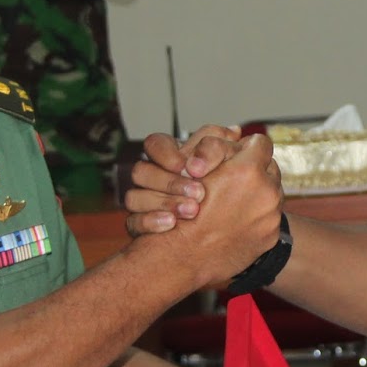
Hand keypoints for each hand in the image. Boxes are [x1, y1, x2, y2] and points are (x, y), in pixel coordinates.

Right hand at [124, 125, 251, 236]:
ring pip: (134, 197)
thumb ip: (225, 148)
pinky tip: (171, 224)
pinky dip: (151, 222)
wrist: (216, 236)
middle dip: (171, 182)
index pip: (155, 144)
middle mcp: (153, 178)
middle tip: (200, 193)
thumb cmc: (222, 194)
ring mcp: (143, 202)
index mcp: (170, 158)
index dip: (166, 152)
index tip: (186, 165)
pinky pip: (132, 222)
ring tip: (192, 211)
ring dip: (164, 202)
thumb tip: (234, 131)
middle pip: (141, 171)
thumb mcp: (228, 168)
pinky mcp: (140, 225)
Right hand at [158, 132, 283, 286]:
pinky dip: (256, 215)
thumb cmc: (181, 212)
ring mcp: (271, 217)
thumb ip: (216, 145)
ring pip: (271, 192)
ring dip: (256, 193)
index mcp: (248, 171)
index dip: (244, 148)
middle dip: (253, 171)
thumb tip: (238, 134)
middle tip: (233, 179)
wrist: (181, 258)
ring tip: (233, 201)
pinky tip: (235, 220)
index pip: (260, 143)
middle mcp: (266, 193)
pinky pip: (269, 216)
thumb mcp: (192, 166)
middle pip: (269, 168)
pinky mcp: (270, 236)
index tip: (234, 156)